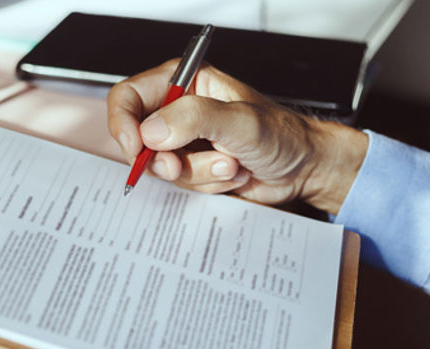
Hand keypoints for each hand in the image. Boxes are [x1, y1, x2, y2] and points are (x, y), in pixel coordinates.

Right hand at [107, 60, 367, 213]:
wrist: (305, 169)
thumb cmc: (284, 135)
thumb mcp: (240, 121)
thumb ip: (194, 119)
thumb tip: (151, 131)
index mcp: (185, 83)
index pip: (129, 97)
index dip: (123, 123)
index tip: (135, 146)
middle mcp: (179, 110)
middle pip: (138, 137)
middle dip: (165, 158)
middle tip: (182, 165)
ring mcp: (184, 141)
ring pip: (160, 166)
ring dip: (197, 173)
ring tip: (231, 164)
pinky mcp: (192, 167)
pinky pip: (178, 184)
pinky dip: (205, 184)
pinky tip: (231, 173)